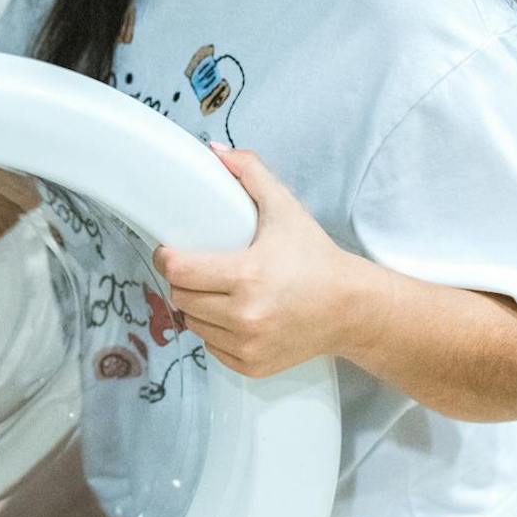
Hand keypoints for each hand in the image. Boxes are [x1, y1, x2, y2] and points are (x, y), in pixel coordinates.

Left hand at [153, 143, 380, 377]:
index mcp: (247, 276)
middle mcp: (245, 316)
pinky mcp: (252, 365)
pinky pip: (211, 347)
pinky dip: (214, 332)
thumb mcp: (285, 209)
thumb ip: (250, 173)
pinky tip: (231, 315)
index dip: (166, 258)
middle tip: (195, 267)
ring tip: (216, 291)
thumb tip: (215, 151)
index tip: (167, 250)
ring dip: (197, 307)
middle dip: (183, 280)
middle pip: (181, 297)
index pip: (179, 270)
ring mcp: (248, 345)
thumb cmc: (315, 258)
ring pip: (193, 324)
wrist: (350, 308)